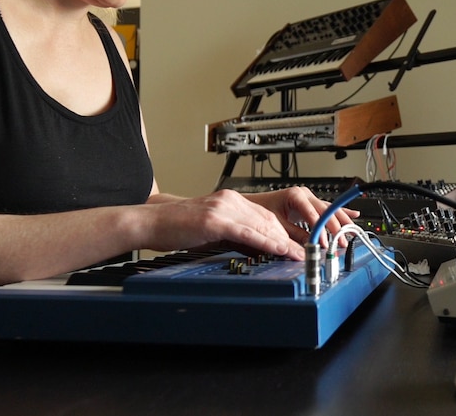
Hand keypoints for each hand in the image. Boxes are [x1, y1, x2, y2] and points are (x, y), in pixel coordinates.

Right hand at [144, 190, 307, 259]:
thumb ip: (234, 235)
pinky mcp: (215, 220)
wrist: (152, 222)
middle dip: (288, 238)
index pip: (265, 216)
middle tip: (304, 253)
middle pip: (268, 220)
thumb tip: (256, 249)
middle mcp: (230, 200)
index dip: (283, 232)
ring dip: (283, 242)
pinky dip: (266, 242)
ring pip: (262, 225)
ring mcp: (223, 209)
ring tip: (298, 255)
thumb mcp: (212, 230)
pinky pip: (247, 232)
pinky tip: (279, 250)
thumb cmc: (177, 228)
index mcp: (230, 200)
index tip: (297, 245)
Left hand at [241, 186, 358, 247]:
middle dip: (335, 227)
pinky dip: (342, 212)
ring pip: (330, 209)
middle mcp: (305, 195)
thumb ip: (292, 235)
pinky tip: (354, 214)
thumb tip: (306, 248)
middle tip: (342, 241)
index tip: (324, 242)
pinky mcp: (311, 204)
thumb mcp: (276, 224)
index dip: (320, 229)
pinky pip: (329, 209)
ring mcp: (310, 198)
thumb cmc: (262, 209)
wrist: (255, 203)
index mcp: (296, 196)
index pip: (313, 214)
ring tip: (351, 233)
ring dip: (341, 222)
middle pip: (326, 211)